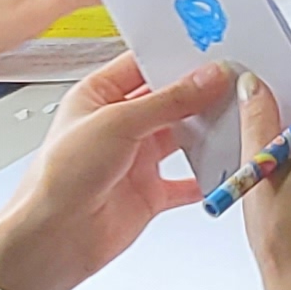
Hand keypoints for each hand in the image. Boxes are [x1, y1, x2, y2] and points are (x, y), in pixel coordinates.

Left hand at [0, 58, 231, 289]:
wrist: (53, 238)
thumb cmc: (60, 177)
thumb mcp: (117, 124)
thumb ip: (168, 101)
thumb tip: (206, 79)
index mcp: (98, 96)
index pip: (143, 65)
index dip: (175, 58)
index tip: (212, 52)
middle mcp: (118, 125)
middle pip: (168, 101)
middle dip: (199, 94)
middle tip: (234, 83)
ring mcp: (135, 159)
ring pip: (181, 138)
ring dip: (206, 132)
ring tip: (236, 119)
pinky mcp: (149, 192)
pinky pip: (186, 181)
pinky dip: (206, 177)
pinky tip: (224, 168)